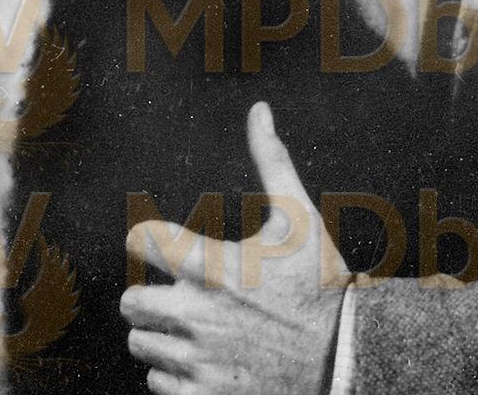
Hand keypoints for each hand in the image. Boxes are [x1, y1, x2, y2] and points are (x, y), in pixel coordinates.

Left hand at [121, 102, 347, 394]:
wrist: (346, 358)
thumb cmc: (321, 284)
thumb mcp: (300, 218)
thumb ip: (271, 161)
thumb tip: (259, 110)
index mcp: (213, 266)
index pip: (140, 241)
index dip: (149, 240)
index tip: (163, 246)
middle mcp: (197, 315)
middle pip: (130, 302)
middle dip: (152, 297)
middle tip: (185, 297)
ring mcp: (198, 360)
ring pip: (142, 345)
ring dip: (165, 337)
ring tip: (202, 331)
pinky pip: (157, 384)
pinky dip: (177, 375)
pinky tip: (210, 361)